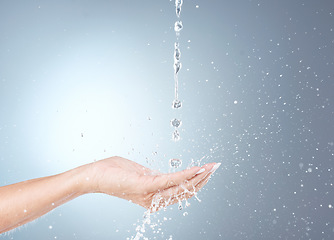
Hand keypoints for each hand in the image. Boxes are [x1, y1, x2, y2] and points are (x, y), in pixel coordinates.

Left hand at [84, 156, 219, 211]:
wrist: (94, 176)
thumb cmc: (114, 172)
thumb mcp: (139, 174)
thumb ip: (154, 177)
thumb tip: (165, 176)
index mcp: (154, 196)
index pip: (181, 192)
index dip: (197, 182)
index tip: (208, 170)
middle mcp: (155, 199)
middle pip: (185, 191)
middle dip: (203, 179)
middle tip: (216, 167)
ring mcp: (151, 193)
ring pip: (181, 187)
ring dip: (199, 176)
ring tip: (212, 167)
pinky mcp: (145, 185)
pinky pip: (170, 181)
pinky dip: (186, 175)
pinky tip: (197, 168)